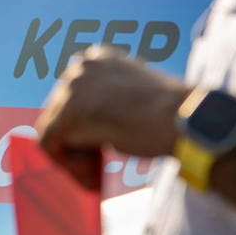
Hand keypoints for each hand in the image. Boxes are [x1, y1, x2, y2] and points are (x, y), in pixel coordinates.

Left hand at [37, 46, 189, 188]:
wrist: (187, 118)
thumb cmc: (172, 114)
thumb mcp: (134, 98)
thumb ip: (108, 102)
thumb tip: (88, 123)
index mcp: (97, 58)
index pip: (72, 95)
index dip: (82, 127)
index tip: (101, 147)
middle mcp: (80, 67)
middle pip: (59, 111)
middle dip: (76, 142)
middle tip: (96, 167)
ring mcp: (72, 88)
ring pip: (52, 128)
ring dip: (72, 156)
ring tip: (96, 175)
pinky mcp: (69, 114)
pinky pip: (49, 144)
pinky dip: (66, 164)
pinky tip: (91, 176)